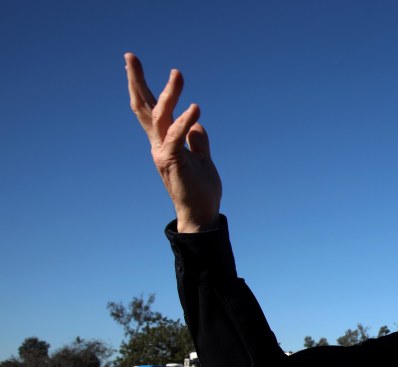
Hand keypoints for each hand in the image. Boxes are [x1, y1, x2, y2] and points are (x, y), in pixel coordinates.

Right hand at [125, 53, 221, 232]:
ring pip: (160, 116)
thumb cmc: (201, 190)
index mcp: (164, 142)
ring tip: (177, 73)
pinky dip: (185, 121)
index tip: (135, 65)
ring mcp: (163, 152)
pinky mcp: (173, 161)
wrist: (201, 215)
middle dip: (136, 81)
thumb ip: (198, 142)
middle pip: (144, 107)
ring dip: (168, 94)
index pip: (151, 110)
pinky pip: (176, 136)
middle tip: (130, 55)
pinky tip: (195, 108)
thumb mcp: (202, 160)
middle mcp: (158, 144)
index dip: (144, 88)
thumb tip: (196, 125)